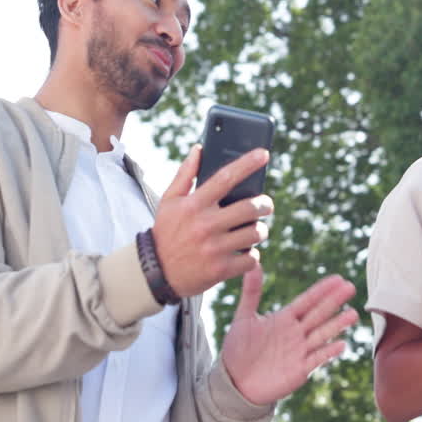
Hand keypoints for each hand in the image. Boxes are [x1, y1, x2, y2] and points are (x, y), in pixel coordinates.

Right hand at [152, 146, 272, 297]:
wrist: (156, 273)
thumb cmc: (166, 232)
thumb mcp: (169, 201)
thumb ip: (185, 175)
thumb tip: (199, 149)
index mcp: (194, 205)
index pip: (225, 177)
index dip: (247, 163)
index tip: (264, 154)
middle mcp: (205, 225)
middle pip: (249, 207)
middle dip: (265, 204)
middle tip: (266, 205)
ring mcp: (214, 248)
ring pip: (255, 233)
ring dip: (260, 231)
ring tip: (255, 230)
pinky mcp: (220, 270)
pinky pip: (251, 259)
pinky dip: (252, 256)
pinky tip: (244, 253)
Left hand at [221, 260, 358, 405]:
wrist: (235, 382)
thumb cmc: (238, 349)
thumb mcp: (243, 317)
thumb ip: (251, 292)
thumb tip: (253, 263)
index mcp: (285, 318)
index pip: (307, 301)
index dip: (322, 290)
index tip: (338, 278)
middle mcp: (296, 333)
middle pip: (318, 314)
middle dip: (334, 301)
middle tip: (350, 287)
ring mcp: (299, 351)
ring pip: (322, 334)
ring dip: (337, 325)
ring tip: (353, 314)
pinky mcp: (299, 370)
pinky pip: (316, 359)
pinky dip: (328, 352)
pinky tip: (341, 344)